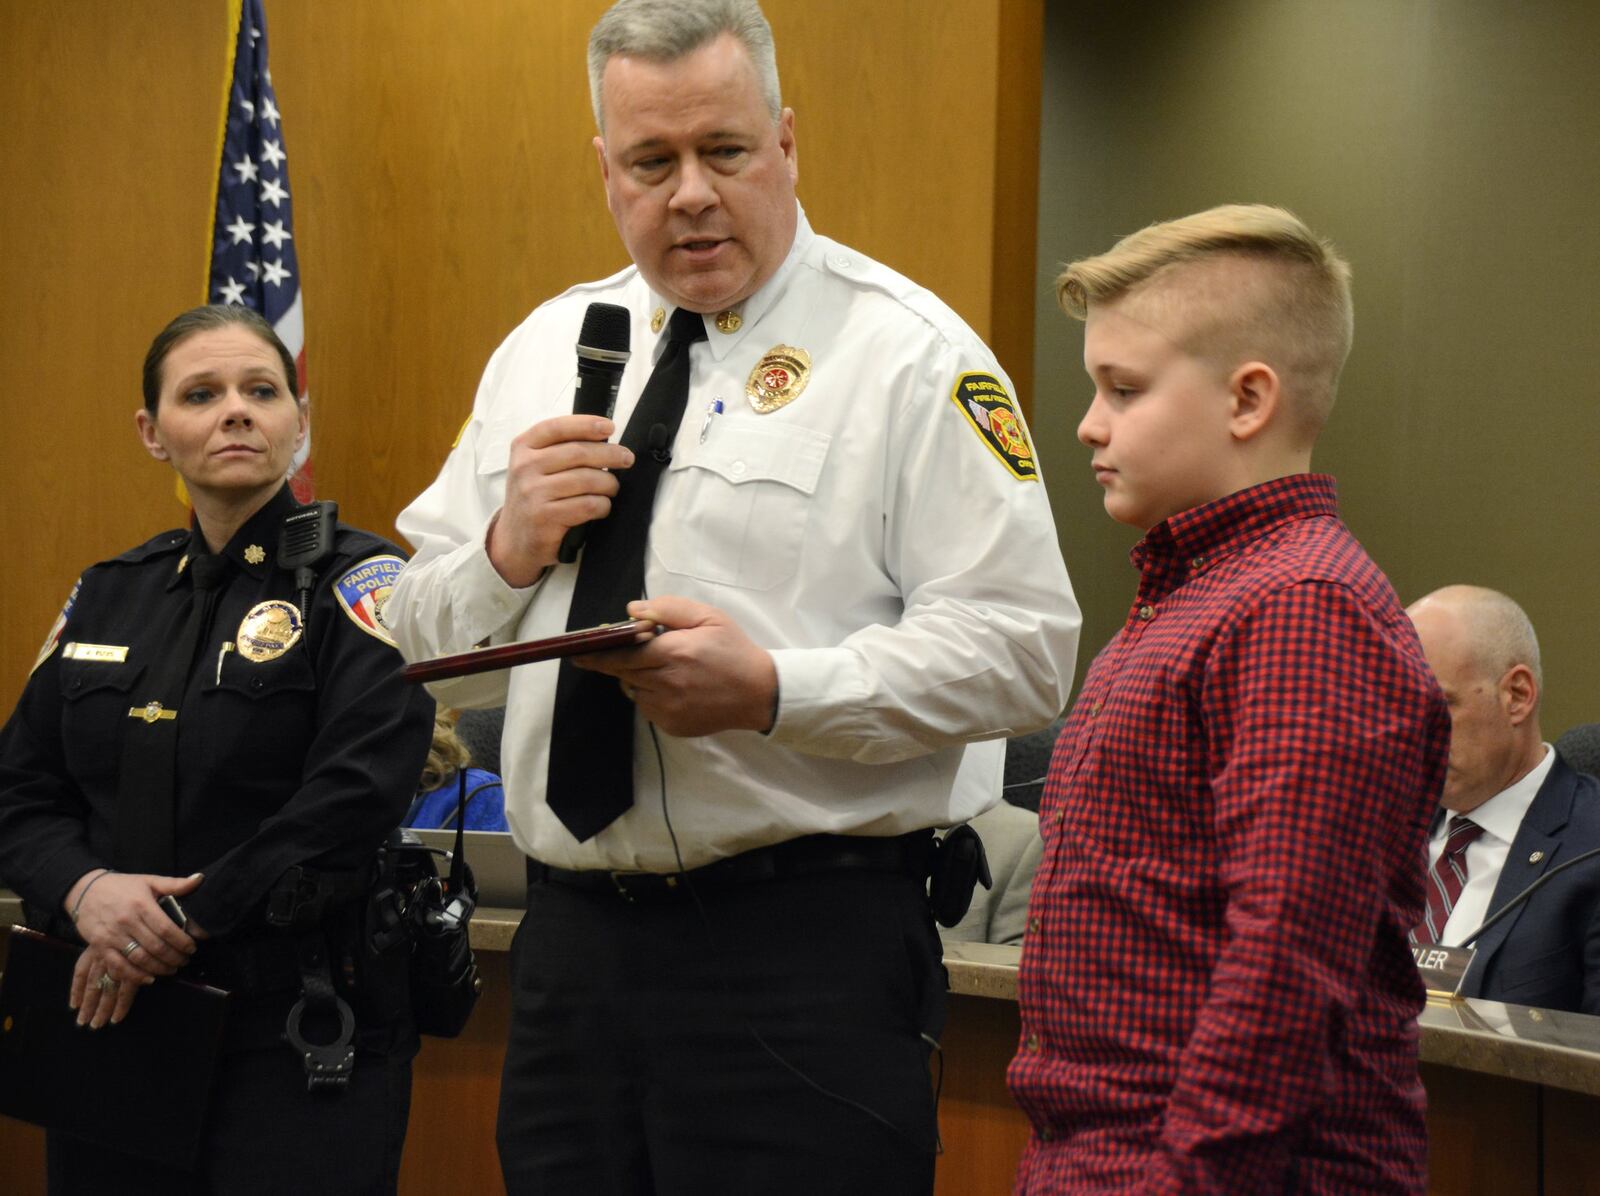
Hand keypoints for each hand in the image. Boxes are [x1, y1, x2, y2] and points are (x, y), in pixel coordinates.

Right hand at [66, 870, 201, 1027]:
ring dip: (159, 968)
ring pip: (139, 959)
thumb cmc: (122, 886)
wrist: (85, 890)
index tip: (192, 948)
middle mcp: (127, 922)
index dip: (182, 942)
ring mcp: (112, 936)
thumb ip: (175, 884)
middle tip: (184, 961)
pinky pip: (118, 966)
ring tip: (171, 969)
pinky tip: (149, 978)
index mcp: (141, 905)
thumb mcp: (149, 881)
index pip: (167, 929)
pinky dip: (135, 976)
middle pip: (156, 947)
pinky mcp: (99, 947)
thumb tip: (199, 879)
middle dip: (174, 957)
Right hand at [487, 414, 635, 585]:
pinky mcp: (544, 517)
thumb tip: (604, 438)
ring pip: (587, 479)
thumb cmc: (535, 498)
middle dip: (610, 454)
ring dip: (609, 483)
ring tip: (612, 488)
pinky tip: (602, 507)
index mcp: (523, 448)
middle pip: (578, 452)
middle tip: (627, 459)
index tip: (609, 427)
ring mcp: (533, 493)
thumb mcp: (536, 467)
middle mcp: (525, 467)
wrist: (515, 540)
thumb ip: (560, 449)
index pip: (557, 427)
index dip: (586, 424)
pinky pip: (587, 505)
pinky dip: (602, 505)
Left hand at [573, 596, 777, 736]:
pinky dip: (650, 695)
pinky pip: (647, 707)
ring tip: (661, 668)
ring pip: (633, 690)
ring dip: (636, 677)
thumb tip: (632, 611)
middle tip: (604, 653)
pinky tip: (674, 687)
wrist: (760, 694)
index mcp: (675, 652)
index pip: (622, 652)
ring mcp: (668, 708)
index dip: (597, 652)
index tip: (576, 650)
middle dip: (613, 661)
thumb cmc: (733, 650)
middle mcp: (667, 682)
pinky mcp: (672, 725)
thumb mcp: (708, 617)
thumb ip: (669, 609)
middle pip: (623, 672)